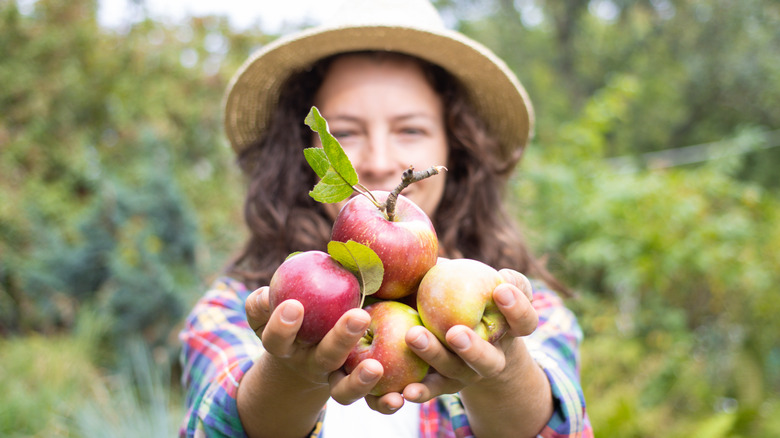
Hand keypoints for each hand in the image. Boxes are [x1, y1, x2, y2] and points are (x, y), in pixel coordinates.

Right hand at [245, 287, 385, 404]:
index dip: (281, 325)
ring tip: (376, 368)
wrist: (307, 351)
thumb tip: (292, 262)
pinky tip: (398, 398)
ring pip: (342, 390)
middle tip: (359, 316)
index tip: (294, 305)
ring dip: (358, 381)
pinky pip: (370, 402)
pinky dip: (382, 403)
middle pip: (323, 357)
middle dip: (339, 339)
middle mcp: (310, 363)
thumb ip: (281, 286)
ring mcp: (333, 380)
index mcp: (286, 345)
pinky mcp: (355, 391)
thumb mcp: (282, 302)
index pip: (276, 337)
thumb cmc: (297, 312)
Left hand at [394, 269, 537, 403]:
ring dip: (435, 355)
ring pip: (455, 371)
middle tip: (455, 332)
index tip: (500, 289)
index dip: (517, 307)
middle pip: (489, 360)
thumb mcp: (479, 283)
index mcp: (510, 330)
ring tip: (413, 336)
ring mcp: (469, 375)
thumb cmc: (474, 298)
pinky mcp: (444, 385)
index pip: (525, 321)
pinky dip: (420, 391)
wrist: (467, 340)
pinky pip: (432, 389)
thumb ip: (472, 270)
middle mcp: (493, 358)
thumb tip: (443, 256)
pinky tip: (404, 390)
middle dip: (473, 348)